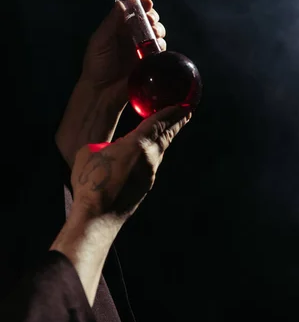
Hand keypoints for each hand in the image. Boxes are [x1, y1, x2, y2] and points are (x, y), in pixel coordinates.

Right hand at [70, 105, 191, 223]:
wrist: (97, 217)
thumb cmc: (91, 182)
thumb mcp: (90, 152)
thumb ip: (106, 144)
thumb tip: (110, 149)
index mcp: (137, 145)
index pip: (158, 123)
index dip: (172, 112)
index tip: (184, 104)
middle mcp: (149, 158)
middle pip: (167, 135)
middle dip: (177, 122)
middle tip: (186, 112)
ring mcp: (150, 173)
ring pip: (161, 150)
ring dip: (167, 137)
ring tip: (171, 128)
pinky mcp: (146, 185)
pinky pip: (153, 163)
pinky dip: (156, 152)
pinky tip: (150, 152)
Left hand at [80, 0, 166, 98]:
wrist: (102, 91)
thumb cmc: (97, 64)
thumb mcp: (101, 40)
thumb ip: (111, 22)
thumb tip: (122, 2)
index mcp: (119, 29)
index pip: (134, 12)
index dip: (142, 6)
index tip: (148, 4)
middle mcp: (132, 37)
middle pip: (148, 21)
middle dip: (153, 18)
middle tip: (151, 21)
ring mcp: (142, 50)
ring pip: (157, 34)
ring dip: (158, 30)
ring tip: (155, 34)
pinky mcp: (149, 62)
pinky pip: (160, 51)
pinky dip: (161, 45)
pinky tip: (158, 46)